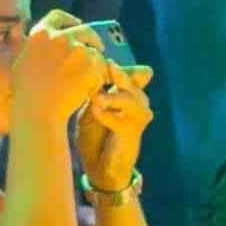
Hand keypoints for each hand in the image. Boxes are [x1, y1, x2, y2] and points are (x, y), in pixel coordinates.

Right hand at [8, 14, 114, 137]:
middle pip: (85, 30)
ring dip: (93, 64)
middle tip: (98, 48)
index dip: (70, 20)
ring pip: (94, 52)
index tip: (77, 25)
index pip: (59, 17)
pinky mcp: (92, 64)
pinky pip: (101, 67)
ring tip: (82, 82)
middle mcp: (60, 37)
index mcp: (40, 34)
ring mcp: (78, 49)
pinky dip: (98, 78)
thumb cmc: (27, 92)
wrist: (38, 111)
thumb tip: (40, 34)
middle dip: (92, 39)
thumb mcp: (22, 62)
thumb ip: (35, 46)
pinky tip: (86, 90)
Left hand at [71, 63, 153, 189]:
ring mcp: (139, 116)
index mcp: (129, 92)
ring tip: (96, 97)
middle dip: (118, 74)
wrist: (101, 165)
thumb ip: (94, 91)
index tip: (93, 60)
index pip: (127, 72)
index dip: (112, 67)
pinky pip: (122, 120)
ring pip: (131, 98)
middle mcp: (139, 101)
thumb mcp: (92, 107)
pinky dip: (107, 115)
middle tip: (105, 66)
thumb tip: (86, 71)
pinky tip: (96, 111)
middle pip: (134, 80)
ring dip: (113, 96)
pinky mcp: (134, 132)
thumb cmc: (94, 133)